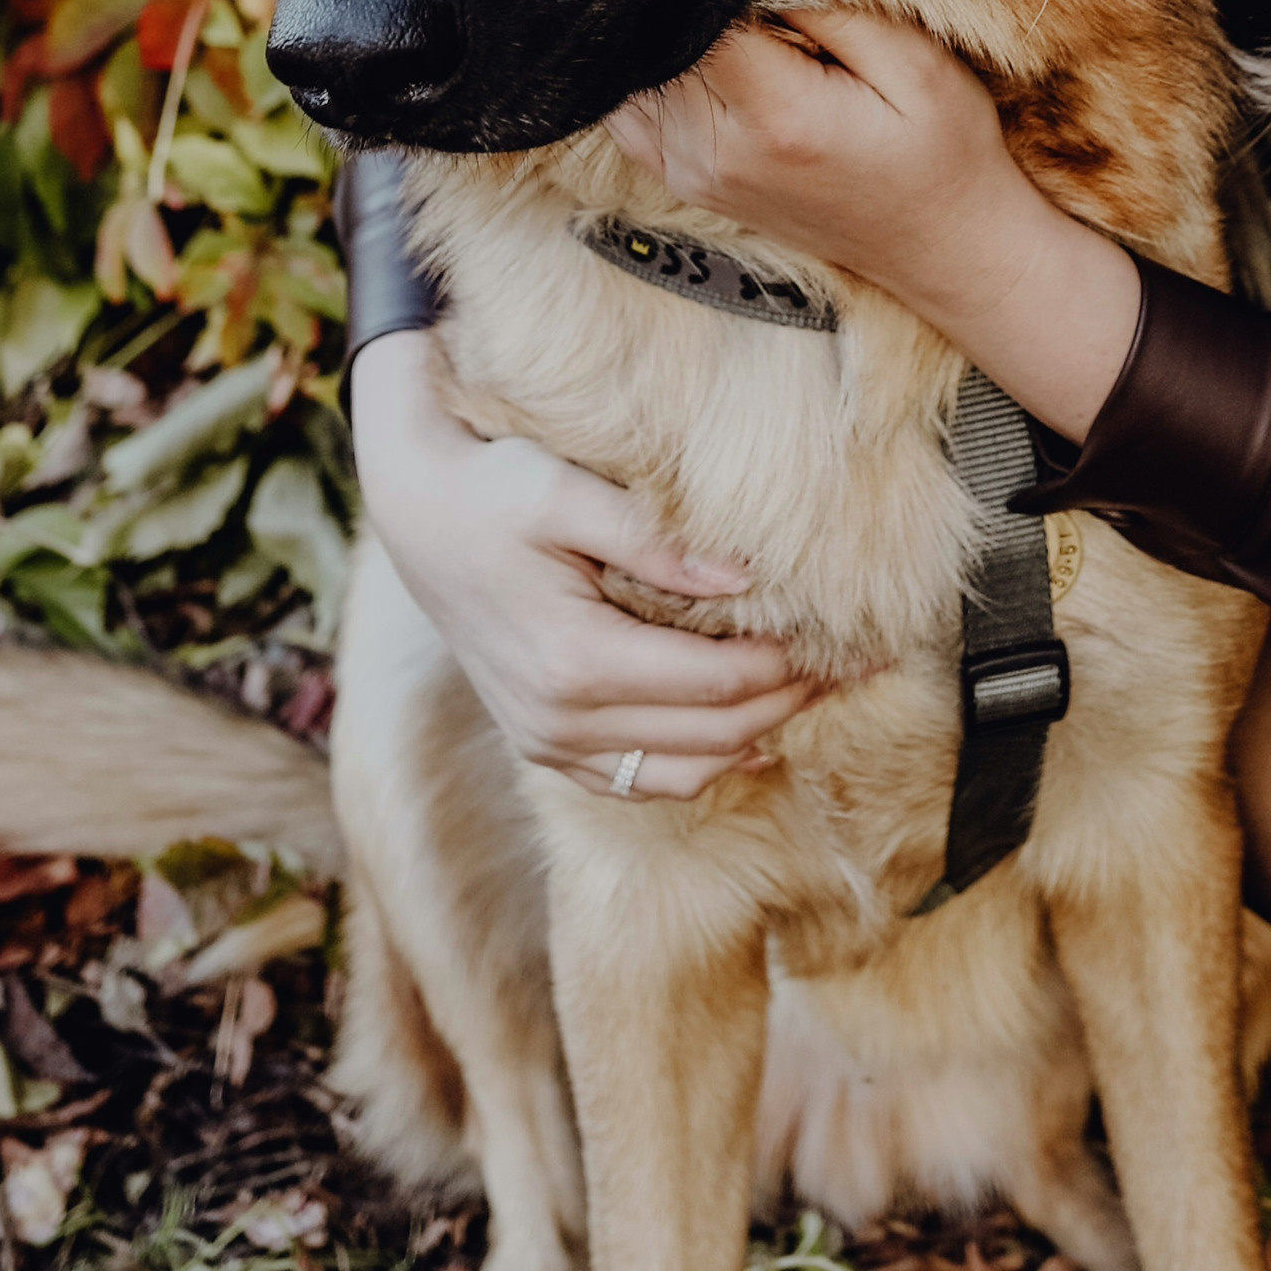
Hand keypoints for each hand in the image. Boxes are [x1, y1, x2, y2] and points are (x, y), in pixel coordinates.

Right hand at [348, 326, 822, 800]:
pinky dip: (699, 766)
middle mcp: (559, 720)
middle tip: (858, 665)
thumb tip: (747, 577)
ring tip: (814, 692)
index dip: (791, 665)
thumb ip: (655, 540)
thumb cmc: (489, 488)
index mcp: (574, 662)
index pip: (717, 685)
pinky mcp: (539, 744)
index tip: (850, 638)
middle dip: (793, 701)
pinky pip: (636, 782)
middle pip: (713, 735)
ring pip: (682, 773)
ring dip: (756, 739)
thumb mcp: (564, 493)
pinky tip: (746, 738)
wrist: (413, 514)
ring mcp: (546, 742)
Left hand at [604, 8, 1055, 337]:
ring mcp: (694, 172)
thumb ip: (831, 8)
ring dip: (681, 31)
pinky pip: (631, 110)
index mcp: (778, 115)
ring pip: (644, 67)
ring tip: (747, 21)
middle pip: (665, 36)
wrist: (941, 246)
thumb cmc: (943, 148)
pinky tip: (704, 53)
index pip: (699, 10)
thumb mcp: (916, 63)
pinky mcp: (686, 181)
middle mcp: (720, 151)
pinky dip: (656, 70)